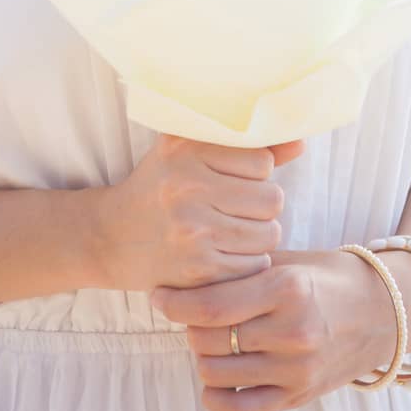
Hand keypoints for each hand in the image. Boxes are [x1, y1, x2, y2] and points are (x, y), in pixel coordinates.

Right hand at [98, 133, 305, 293]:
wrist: (110, 238)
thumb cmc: (160, 188)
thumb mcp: (190, 151)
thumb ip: (245, 145)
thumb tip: (301, 141)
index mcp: (186, 149)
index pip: (262, 161)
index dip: (255, 174)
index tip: (231, 180)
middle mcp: (187, 186)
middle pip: (272, 199)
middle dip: (261, 208)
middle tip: (235, 210)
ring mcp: (193, 230)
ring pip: (269, 234)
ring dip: (258, 237)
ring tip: (230, 232)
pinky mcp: (198, 269)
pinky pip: (255, 265)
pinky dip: (247, 264)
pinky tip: (222, 255)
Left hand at [150, 247, 410, 410]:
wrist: (385, 311)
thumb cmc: (329, 277)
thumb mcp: (289, 261)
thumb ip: (243, 268)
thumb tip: (187, 275)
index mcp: (287, 289)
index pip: (211, 304)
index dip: (175, 302)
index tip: (159, 295)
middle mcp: (292, 332)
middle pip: (208, 339)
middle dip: (190, 327)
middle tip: (191, 314)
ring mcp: (297, 369)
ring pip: (217, 372)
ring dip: (202, 357)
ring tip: (210, 340)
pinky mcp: (299, 395)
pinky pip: (241, 410)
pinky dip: (216, 398)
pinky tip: (213, 381)